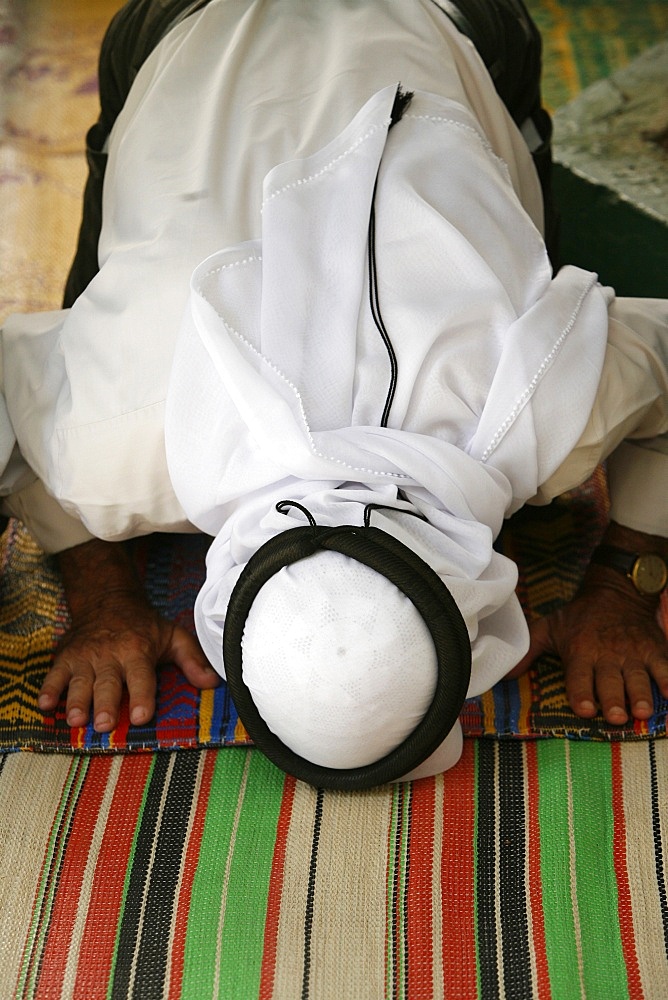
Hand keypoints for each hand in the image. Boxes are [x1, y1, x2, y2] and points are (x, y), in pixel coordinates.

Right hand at [37, 538, 218, 731]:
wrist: (106, 599)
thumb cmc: (144, 625)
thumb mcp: (172, 636)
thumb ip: (192, 659)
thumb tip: (213, 683)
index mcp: (137, 651)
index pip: (141, 677)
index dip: (142, 696)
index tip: (142, 716)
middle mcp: (110, 654)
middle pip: (108, 683)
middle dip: (105, 704)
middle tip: (104, 725)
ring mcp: (85, 656)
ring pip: (79, 681)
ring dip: (76, 701)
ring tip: (75, 720)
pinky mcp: (65, 657)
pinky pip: (54, 674)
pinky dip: (48, 689)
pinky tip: (45, 706)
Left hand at [511, 578, 667, 724]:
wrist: (617, 590)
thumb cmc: (579, 617)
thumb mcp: (550, 628)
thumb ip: (528, 651)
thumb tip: (505, 675)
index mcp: (580, 651)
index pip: (578, 676)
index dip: (580, 693)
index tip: (584, 710)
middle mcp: (606, 653)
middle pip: (609, 681)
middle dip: (612, 699)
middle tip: (615, 717)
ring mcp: (632, 652)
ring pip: (637, 677)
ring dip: (640, 694)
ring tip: (642, 711)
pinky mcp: (654, 648)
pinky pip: (664, 665)